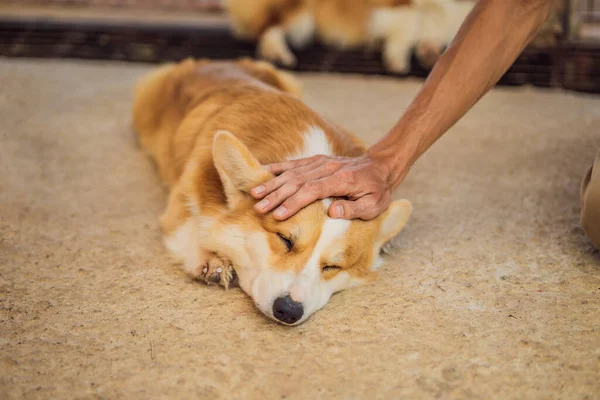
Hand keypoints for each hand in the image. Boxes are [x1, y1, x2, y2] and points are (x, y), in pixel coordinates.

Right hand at [250, 154, 396, 219]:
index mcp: (342, 179)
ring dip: (272, 184)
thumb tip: (333, 211)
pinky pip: (293, 164)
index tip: (279, 214)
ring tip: (255, 195)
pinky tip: (261, 173)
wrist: (379, 166)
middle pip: (297, 181)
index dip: (295, 202)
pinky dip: (276, 168)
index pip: (313, 190)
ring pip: (292, 172)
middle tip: (260, 209)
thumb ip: (354, 208)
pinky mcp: (316, 160)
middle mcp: (328, 168)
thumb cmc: (377, 190)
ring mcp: (320, 162)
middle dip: (277, 195)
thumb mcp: (374, 205)